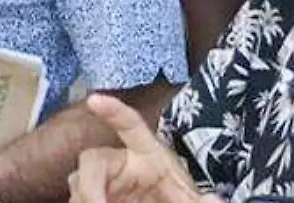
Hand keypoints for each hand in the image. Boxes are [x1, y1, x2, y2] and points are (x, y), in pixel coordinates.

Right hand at [68, 95, 216, 202]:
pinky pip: (76, 198)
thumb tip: (216, 199)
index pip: (130, 126)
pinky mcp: (94, 197)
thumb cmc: (174, 199)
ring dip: (84, 197)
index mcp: (147, 156)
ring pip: (79, 181)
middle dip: (89, 182)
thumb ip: (199, 200)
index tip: (94, 100)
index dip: (114, 111)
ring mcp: (104, 182)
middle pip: (93, 158)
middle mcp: (121, 164)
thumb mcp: (188, 199)